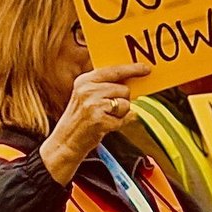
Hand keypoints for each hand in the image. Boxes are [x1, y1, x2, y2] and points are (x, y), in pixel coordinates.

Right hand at [40, 64, 150, 184]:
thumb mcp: (85, 96)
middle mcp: (87, 90)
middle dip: (122, 100)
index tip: (145, 69)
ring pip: (126, 104)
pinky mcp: (100, 120)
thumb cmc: (80, 120)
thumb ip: (104, 86)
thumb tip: (132, 80)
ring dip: (120, 114)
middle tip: (107, 110)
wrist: (65, 142)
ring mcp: (93, 105)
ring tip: (104, 118)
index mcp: (84, 81)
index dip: (132, 69)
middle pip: (124, 89)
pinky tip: (104, 126)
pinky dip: (119, 124)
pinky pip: (124, 118)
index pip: (113, 70)